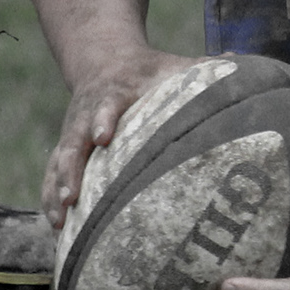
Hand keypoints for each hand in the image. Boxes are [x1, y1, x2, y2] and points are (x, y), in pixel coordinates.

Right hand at [43, 46, 193, 223]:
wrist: (104, 60)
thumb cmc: (150, 71)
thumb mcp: (173, 65)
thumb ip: (204, 68)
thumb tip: (239, 62)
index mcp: (114, 93)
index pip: (106, 106)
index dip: (102, 120)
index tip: (102, 137)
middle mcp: (87, 114)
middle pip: (73, 142)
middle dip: (70, 169)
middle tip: (72, 196)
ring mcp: (72, 132)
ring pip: (58, 162)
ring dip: (57, 190)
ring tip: (58, 222)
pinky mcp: (65, 147)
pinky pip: (52, 173)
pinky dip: (50, 199)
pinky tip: (55, 229)